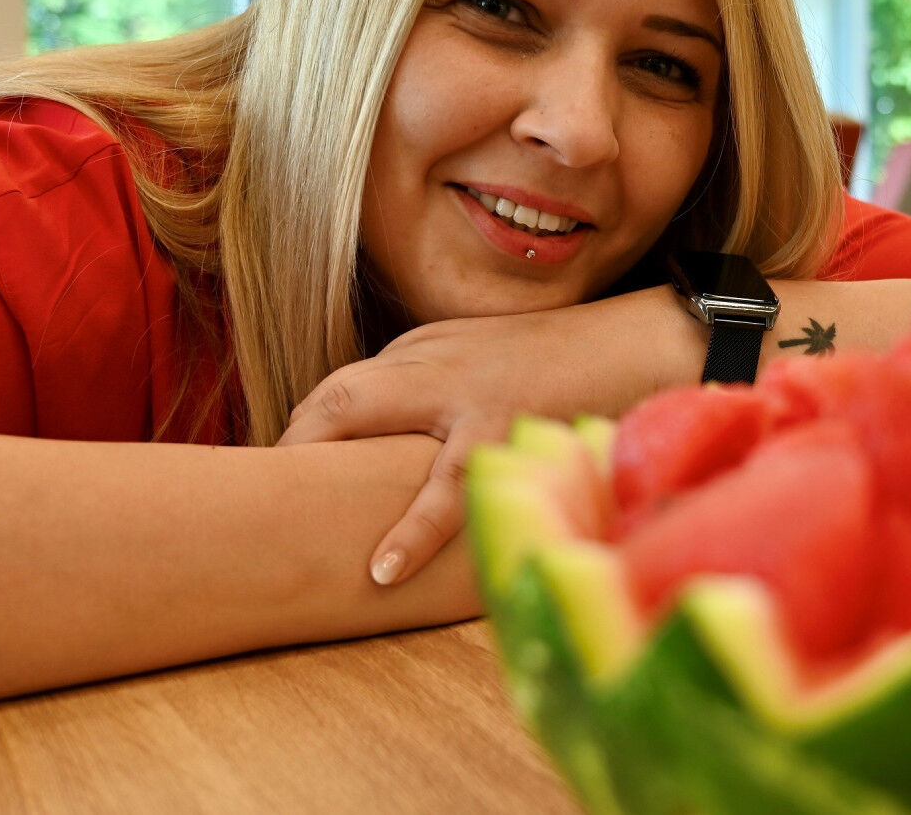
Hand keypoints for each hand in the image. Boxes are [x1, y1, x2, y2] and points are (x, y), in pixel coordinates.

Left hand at [276, 287, 693, 586]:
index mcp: (431, 345)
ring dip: (317, 463)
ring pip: (360, 408)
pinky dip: (414, 528)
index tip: (280, 484)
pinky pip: (448, 483)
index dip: (305, 436)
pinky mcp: (506, 426)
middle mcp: (435, 358)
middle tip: (260, 510)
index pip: (346, 389)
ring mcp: (464, 389)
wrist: (650, 340)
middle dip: (292, 445)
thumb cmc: (575, 366)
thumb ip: (439, 392)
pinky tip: (385, 570)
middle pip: (335, 392)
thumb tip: (387, 450)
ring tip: (294, 531)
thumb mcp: (491, 362)